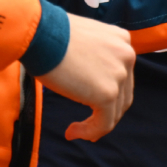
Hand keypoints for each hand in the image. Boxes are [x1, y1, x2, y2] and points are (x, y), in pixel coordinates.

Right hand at [35, 13, 135, 141]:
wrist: (40, 33)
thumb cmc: (50, 35)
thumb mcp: (82, 40)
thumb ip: (93, 55)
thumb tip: (87, 77)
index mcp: (122, 40)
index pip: (122, 75)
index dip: (109, 93)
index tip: (90, 104)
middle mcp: (127, 55)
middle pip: (123, 94)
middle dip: (106, 112)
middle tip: (88, 125)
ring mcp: (119, 75)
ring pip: (115, 111)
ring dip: (96, 125)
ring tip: (76, 130)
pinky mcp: (107, 93)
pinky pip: (104, 123)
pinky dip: (89, 132)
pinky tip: (72, 132)